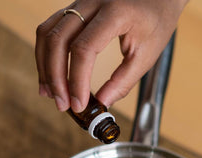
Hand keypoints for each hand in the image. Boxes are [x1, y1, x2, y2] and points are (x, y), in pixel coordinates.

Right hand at [36, 0, 187, 111]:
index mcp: (115, 13)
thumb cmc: (157, 22)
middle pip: (58, 40)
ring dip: (45, 66)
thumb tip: (102, 103)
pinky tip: (50, 73)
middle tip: (62, 104)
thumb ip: (124, 81)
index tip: (79, 104)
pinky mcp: (75, 8)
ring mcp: (80, 3)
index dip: (77, 80)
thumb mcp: (147, 55)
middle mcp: (92, 3)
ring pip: (47, 33)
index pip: (84, 48)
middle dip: (56, 77)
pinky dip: (46, 53)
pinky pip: (50, 28)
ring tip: (50, 93)